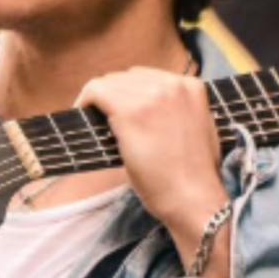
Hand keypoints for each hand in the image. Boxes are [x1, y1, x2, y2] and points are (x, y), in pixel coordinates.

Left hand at [75, 67, 231, 277]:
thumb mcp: (196, 129)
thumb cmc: (193, 176)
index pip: (149, 77)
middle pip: (128, 77)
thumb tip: (145, 110)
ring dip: (100, 98)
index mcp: (192, 86)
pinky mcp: (130, 111)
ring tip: (93, 118)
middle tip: (104, 116)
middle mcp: (173, 84)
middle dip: (115, 94)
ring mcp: (152, 96)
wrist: (195, 200)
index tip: (120, 109)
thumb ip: (176, 110)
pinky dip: (85, 100)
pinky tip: (82, 114)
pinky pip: (96, 92)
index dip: (130, 93)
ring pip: (110, 82)